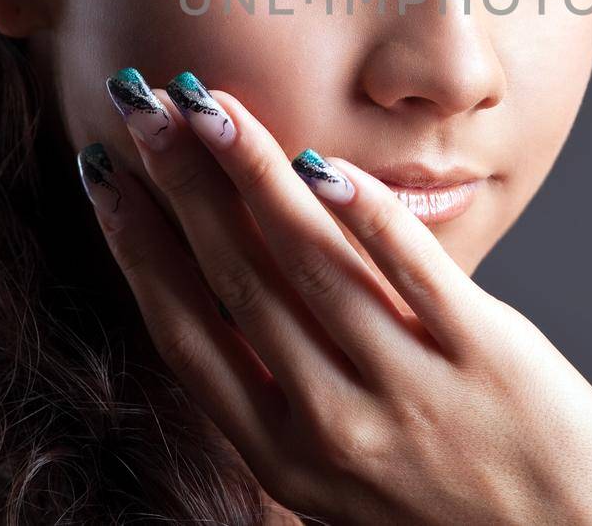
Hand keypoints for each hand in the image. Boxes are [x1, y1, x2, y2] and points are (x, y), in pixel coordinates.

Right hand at [77, 67, 591, 525]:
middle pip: (238, 280)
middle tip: (140, 107)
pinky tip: (322, 162)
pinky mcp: (488, 355)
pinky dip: (364, 213)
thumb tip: (234, 294)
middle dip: (181, 184)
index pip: (187, 333)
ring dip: (252, 175)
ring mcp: (410, 390)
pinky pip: (412, 270)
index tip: (104, 179)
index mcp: (284, 459)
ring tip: (210, 107)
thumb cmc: (450, 515)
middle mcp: (333, 426)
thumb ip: (290, 398)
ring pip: (310, 264)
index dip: (137, 249)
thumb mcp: (340, 482)